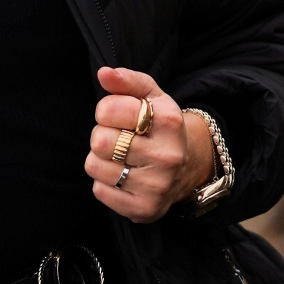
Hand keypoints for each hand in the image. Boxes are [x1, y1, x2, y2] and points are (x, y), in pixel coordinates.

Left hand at [85, 66, 215, 222]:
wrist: (189, 167)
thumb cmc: (160, 128)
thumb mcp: (151, 97)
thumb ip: (127, 81)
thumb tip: (104, 73)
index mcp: (169, 121)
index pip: (107, 110)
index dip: (106, 111)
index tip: (119, 117)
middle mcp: (167, 155)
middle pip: (99, 141)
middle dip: (102, 136)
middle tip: (118, 139)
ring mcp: (156, 186)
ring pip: (94, 166)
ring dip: (101, 160)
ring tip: (121, 158)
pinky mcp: (144, 209)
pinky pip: (99, 190)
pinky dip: (105, 183)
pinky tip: (123, 177)